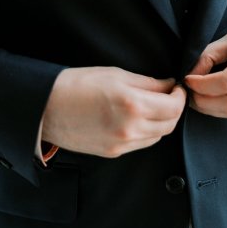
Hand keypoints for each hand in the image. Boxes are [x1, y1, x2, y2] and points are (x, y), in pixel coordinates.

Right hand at [42, 67, 185, 157]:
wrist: (46, 107)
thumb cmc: (78, 85)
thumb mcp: (117, 75)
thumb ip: (148, 83)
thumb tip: (168, 85)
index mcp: (132, 105)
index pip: (173, 108)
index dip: (180, 97)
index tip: (177, 88)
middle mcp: (130, 129)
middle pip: (169, 125)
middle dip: (174, 109)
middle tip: (170, 96)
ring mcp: (121, 144)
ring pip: (157, 136)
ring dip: (162, 122)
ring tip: (154, 106)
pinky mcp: (113, 152)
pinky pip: (141, 144)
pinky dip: (147, 132)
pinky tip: (139, 118)